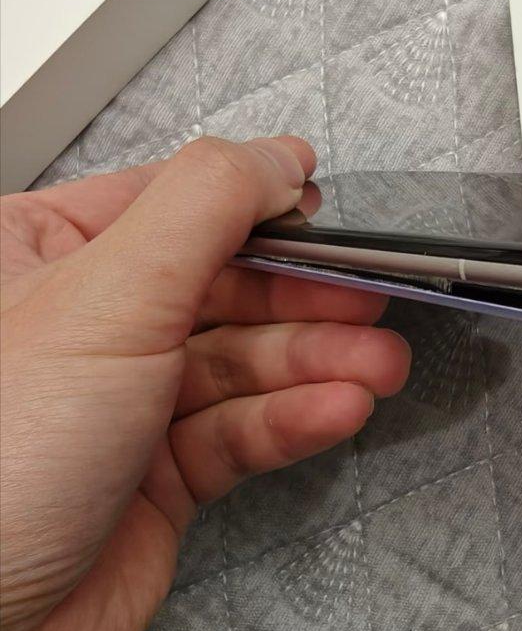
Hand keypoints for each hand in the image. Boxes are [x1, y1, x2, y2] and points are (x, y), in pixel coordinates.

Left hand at [0, 136, 409, 630]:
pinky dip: (293, 420)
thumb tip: (278, 156)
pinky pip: (239, 431)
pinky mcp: (156, 474)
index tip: (327, 213)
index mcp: (36, 253)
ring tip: (376, 367)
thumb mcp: (105, 298)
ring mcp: (121, 401)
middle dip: (304, 300)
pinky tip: (338, 411)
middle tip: (371, 304)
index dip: (256, 205)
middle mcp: (81, 323)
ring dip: (316, 364)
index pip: (171, 203)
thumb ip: (205, 208)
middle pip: (222, 284)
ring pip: (241, 362)